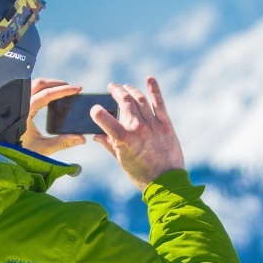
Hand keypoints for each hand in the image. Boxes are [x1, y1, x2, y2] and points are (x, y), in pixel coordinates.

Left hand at [20, 78, 87, 155]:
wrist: (4, 153)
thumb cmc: (20, 152)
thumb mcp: (42, 149)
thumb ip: (62, 143)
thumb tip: (81, 138)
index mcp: (24, 113)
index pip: (46, 95)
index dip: (63, 90)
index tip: (77, 89)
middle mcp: (19, 105)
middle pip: (39, 84)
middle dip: (57, 83)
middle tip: (71, 88)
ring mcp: (17, 105)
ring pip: (33, 85)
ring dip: (48, 84)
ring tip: (62, 89)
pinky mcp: (17, 107)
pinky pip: (29, 91)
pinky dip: (41, 89)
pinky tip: (49, 97)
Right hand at [91, 77, 184, 191]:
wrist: (167, 183)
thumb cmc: (141, 175)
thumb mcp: (121, 161)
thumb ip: (109, 145)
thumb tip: (96, 136)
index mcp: (122, 138)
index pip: (103, 117)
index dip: (96, 111)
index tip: (95, 109)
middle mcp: (137, 128)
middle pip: (124, 101)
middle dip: (116, 91)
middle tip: (112, 87)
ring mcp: (152, 124)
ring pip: (140, 99)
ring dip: (131, 89)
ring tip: (126, 87)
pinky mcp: (166, 124)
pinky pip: (159, 103)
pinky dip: (154, 89)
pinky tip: (149, 79)